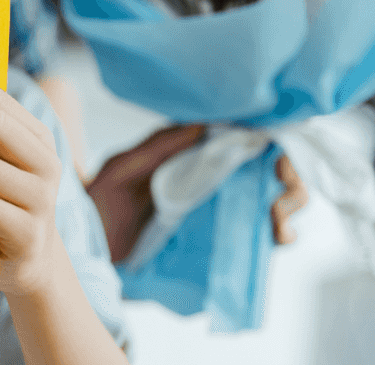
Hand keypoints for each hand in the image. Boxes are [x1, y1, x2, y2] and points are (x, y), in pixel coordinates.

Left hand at [85, 125, 308, 262]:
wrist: (86, 248)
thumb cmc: (101, 202)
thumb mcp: (122, 169)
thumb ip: (158, 148)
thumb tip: (202, 125)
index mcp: (192, 155)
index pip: (244, 140)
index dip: (270, 141)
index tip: (275, 151)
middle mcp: (213, 181)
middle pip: (270, 171)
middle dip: (288, 177)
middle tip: (281, 189)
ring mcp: (218, 212)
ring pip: (273, 202)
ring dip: (288, 205)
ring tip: (276, 219)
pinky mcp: (219, 243)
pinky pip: (257, 237)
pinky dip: (277, 234)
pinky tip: (275, 235)